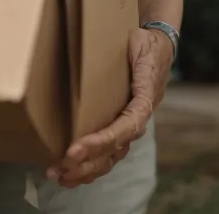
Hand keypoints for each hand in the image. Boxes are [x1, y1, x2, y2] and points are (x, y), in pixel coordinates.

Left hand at [46, 25, 171, 187]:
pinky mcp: (121, 126)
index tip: (75, 149)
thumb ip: (126, 47)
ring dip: (86, 170)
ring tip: (60, 177)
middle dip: (88, 162)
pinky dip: (91, 165)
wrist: (158, 46)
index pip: (127, 126)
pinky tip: (71, 174)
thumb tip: (103, 41)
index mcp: (144, 96)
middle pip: (117, 148)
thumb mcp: (138, 41)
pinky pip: (109, 152)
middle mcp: (139, 116)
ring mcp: (131, 124)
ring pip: (112, 156)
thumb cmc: (144, 42)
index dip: (102, 140)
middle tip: (61, 169)